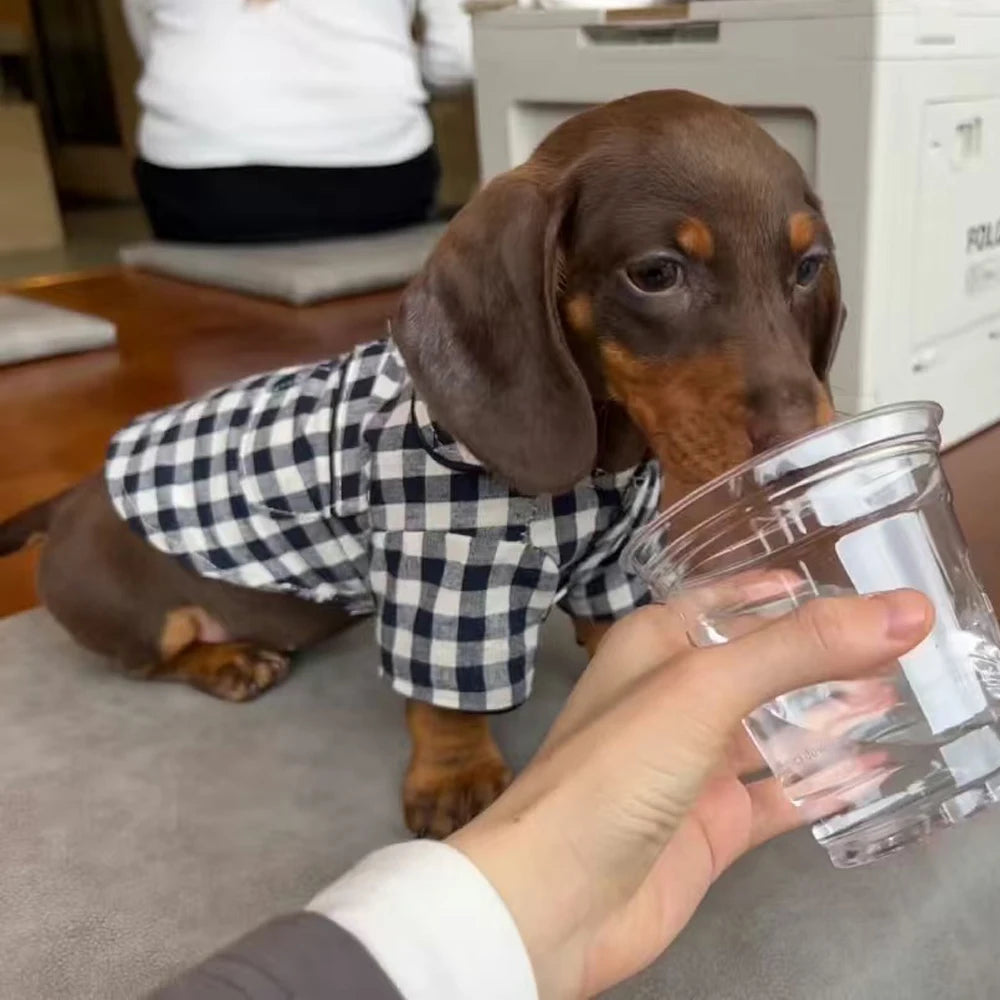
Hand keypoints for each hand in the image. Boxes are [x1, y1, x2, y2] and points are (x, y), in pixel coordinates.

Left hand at [448, 585, 932, 998]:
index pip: (723, 601)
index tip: (841, 583)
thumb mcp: (704, 686)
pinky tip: (871, 771)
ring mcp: (692, 766)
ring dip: (825, 715)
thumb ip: (800, 647)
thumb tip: (904, 610)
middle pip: (755, 666)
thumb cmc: (616, 767)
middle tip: (892, 642)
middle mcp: (672, 698)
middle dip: (815, 655)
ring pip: (769, 730)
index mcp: (653, 645)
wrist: (558, 894)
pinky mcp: (711, 826)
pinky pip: (777, 797)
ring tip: (893, 695)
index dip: (776, 591)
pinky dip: (821, 784)